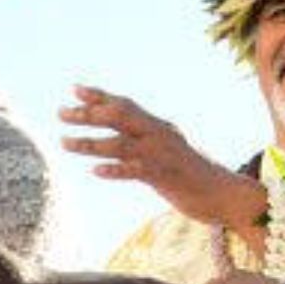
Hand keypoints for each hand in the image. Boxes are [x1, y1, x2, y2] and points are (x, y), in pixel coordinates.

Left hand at [60, 85, 265, 228]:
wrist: (224, 194)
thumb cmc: (194, 176)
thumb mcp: (169, 153)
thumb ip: (147, 144)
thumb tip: (122, 143)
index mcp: (158, 127)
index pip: (125, 105)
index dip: (99, 96)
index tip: (75, 89)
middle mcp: (158, 135)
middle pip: (118, 116)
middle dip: (88, 114)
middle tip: (60, 113)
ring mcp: (161, 154)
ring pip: (119, 143)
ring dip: (89, 142)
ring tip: (64, 142)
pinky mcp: (164, 176)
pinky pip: (136, 170)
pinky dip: (115, 169)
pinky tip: (96, 170)